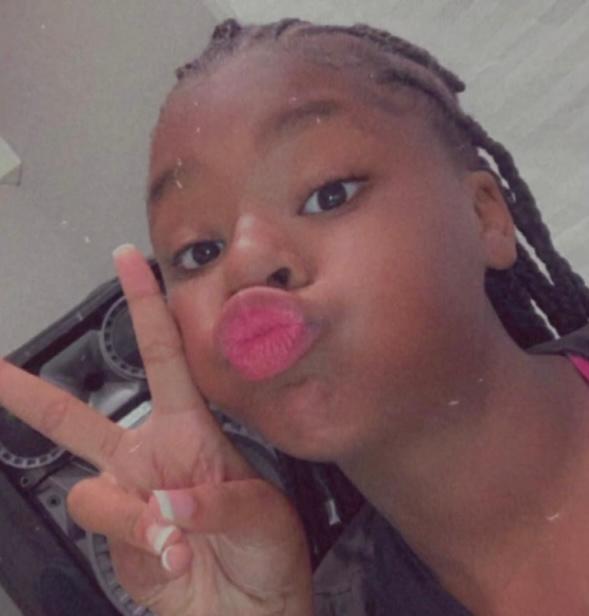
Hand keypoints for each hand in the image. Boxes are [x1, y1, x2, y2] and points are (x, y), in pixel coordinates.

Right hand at [0, 245, 313, 615]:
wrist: (251, 614)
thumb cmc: (268, 555)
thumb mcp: (264, 518)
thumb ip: (217, 505)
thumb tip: (166, 504)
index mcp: (193, 431)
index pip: (166, 356)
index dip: (147, 307)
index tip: (130, 261)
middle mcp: (152, 458)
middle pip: (82, 417)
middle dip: (33, 394)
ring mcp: (129, 499)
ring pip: (91, 488)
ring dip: (131, 517)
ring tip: (177, 540)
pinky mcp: (116, 539)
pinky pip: (103, 531)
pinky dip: (137, 547)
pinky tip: (172, 559)